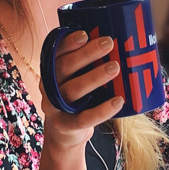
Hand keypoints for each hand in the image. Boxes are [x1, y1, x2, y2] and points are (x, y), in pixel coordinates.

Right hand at [39, 30, 122, 153]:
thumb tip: (117, 42)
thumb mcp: (75, 79)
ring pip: (73, 90)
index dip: (68, 43)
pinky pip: (84, 118)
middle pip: (64, 68)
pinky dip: (102, 110)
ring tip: (115, 67)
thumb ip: (86, 65)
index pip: (55, 53)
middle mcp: (49, 87)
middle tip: (109, 43)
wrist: (63, 135)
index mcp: (51, 71)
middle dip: (86, 54)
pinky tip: (119, 101)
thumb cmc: (76, 99)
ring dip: (94, 77)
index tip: (85, 34)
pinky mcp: (66, 126)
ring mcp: (55, 107)